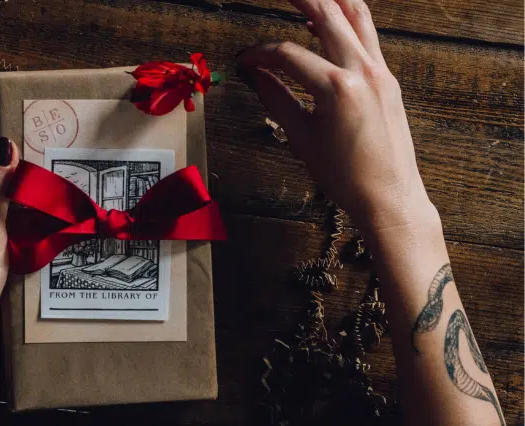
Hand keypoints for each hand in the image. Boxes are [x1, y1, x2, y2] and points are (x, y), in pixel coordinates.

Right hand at [236, 0, 434, 230]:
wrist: (390, 197)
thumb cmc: (347, 177)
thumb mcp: (303, 139)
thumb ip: (277, 100)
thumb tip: (255, 77)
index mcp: (337, 89)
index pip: (288, 56)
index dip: (260, 55)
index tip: (244, 61)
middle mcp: (363, 71)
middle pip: (327, 15)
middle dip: (301, 0)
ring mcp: (380, 72)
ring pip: (356, 16)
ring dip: (330, 1)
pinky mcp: (388, 79)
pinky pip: (368, 36)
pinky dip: (348, 21)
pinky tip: (331, 23)